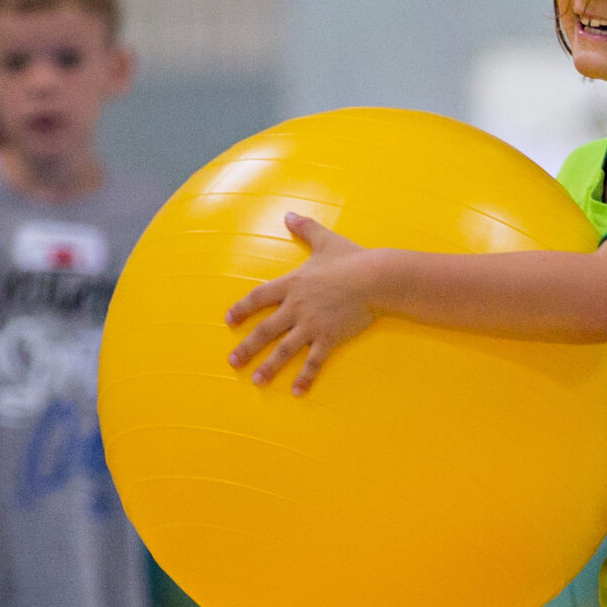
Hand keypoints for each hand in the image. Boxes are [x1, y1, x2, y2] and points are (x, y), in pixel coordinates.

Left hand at [224, 213, 380, 396]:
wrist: (376, 278)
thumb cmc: (352, 258)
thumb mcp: (325, 240)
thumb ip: (305, 229)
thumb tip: (288, 215)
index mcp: (292, 284)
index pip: (258, 297)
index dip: (242, 309)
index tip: (230, 320)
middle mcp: (296, 307)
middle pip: (265, 330)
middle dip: (246, 347)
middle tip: (233, 362)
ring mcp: (312, 324)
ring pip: (284, 350)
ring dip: (269, 366)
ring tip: (256, 380)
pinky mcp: (330, 337)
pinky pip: (314, 361)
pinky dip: (305, 377)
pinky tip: (297, 391)